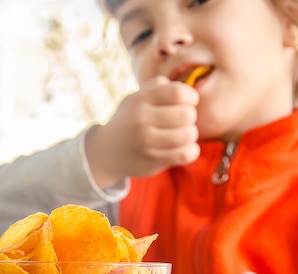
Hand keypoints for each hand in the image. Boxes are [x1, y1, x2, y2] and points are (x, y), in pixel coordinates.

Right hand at [85, 76, 199, 187]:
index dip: (191, 97)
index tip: (187, 103)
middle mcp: (142, 120)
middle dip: (190, 116)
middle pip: (186, 114)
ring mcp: (146, 143)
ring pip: (188, 135)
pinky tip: (184, 147)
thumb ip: (158, 87)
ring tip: (183, 134)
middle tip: (182, 121)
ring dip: (190, 134)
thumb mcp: (136, 97)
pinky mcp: (152, 161)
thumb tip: (183, 90)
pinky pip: (185, 155)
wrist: (106, 151)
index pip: (178, 93)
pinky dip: (191, 150)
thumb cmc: (130, 120)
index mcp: (140, 99)